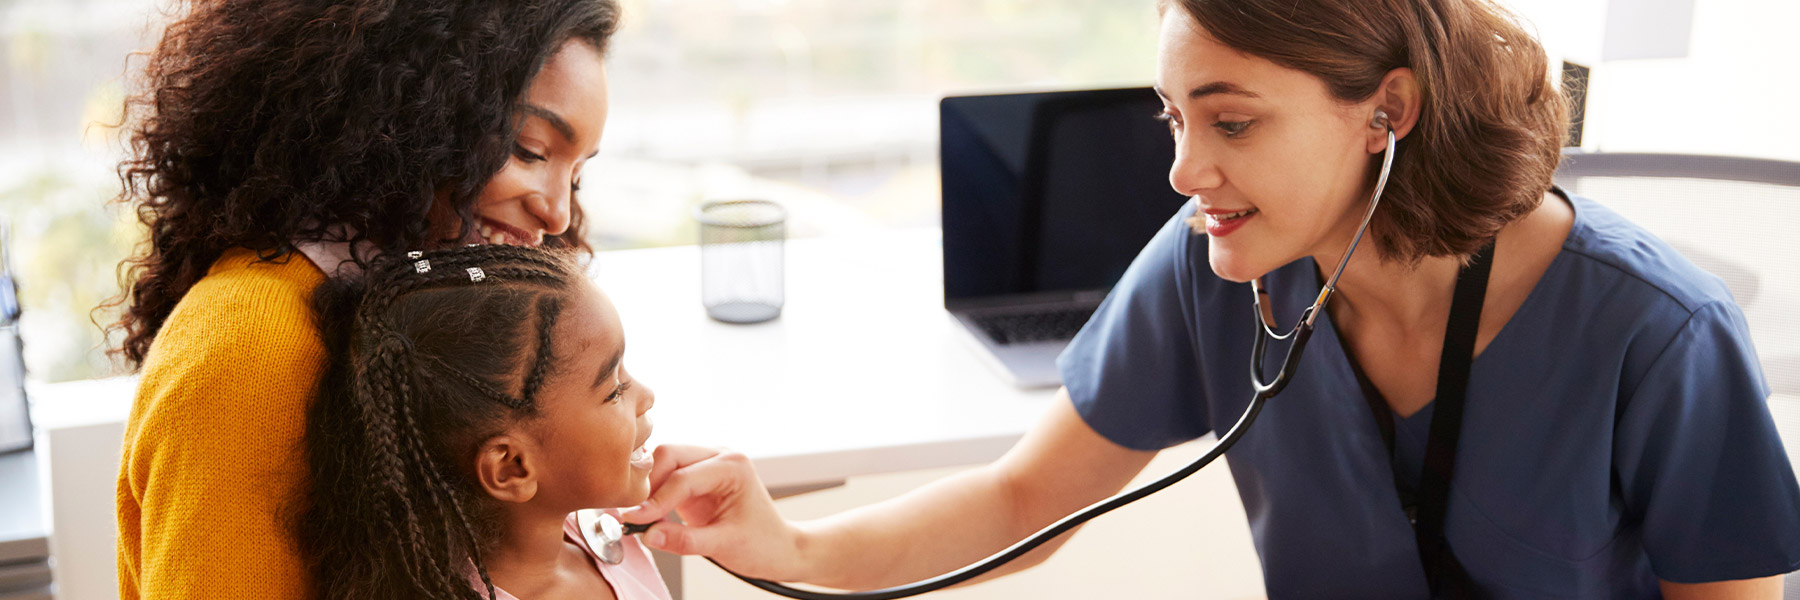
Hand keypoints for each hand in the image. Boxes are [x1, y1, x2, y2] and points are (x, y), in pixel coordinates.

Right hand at [620, 444, 806, 580]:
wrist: (778, 547)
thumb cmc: (762, 543)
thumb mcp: (724, 545)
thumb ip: (685, 540)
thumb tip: (648, 535)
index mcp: (733, 466)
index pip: (683, 477)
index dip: (655, 500)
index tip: (634, 520)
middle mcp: (719, 456)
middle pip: (668, 455)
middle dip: (647, 485)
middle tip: (633, 516)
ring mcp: (706, 464)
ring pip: (663, 462)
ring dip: (648, 488)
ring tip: (639, 518)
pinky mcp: (696, 477)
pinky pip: (666, 477)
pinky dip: (653, 494)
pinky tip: (648, 515)